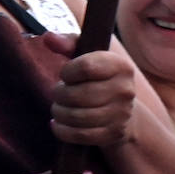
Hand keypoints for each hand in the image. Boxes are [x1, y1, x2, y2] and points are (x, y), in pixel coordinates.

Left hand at [41, 32, 137, 146]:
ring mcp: (121, 114)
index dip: (67, 72)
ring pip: (77, 116)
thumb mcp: (87, 55)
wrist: (122, 110)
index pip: (86, 67)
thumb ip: (68, 43)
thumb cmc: (99, 78)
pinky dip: (62, 131)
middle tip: (58, 94)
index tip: (65, 74)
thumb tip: (48, 38)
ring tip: (58, 108)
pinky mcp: (114, 134)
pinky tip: (58, 124)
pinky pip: (80, 135)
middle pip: (78, 95)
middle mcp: (125, 90)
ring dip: (59, 112)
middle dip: (59, 95)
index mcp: (121, 66)